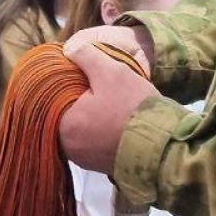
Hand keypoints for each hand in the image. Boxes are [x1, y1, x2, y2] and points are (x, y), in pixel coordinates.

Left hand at [60, 26, 158, 173]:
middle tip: (93, 86)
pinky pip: (90, 142)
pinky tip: (112, 120)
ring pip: (77, 129)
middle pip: (64, 114)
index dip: (65, 81)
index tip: (78, 74)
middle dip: (76, 99)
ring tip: (105, 101)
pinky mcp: (98, 166)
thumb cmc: (133, 107)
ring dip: (87, 115)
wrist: (164, 147)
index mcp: (64, 125)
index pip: (52, 97)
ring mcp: (83, 159)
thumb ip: (85, 56)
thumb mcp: (111, 71)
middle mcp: (67, 147)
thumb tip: (68, 50)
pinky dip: (97, 130)